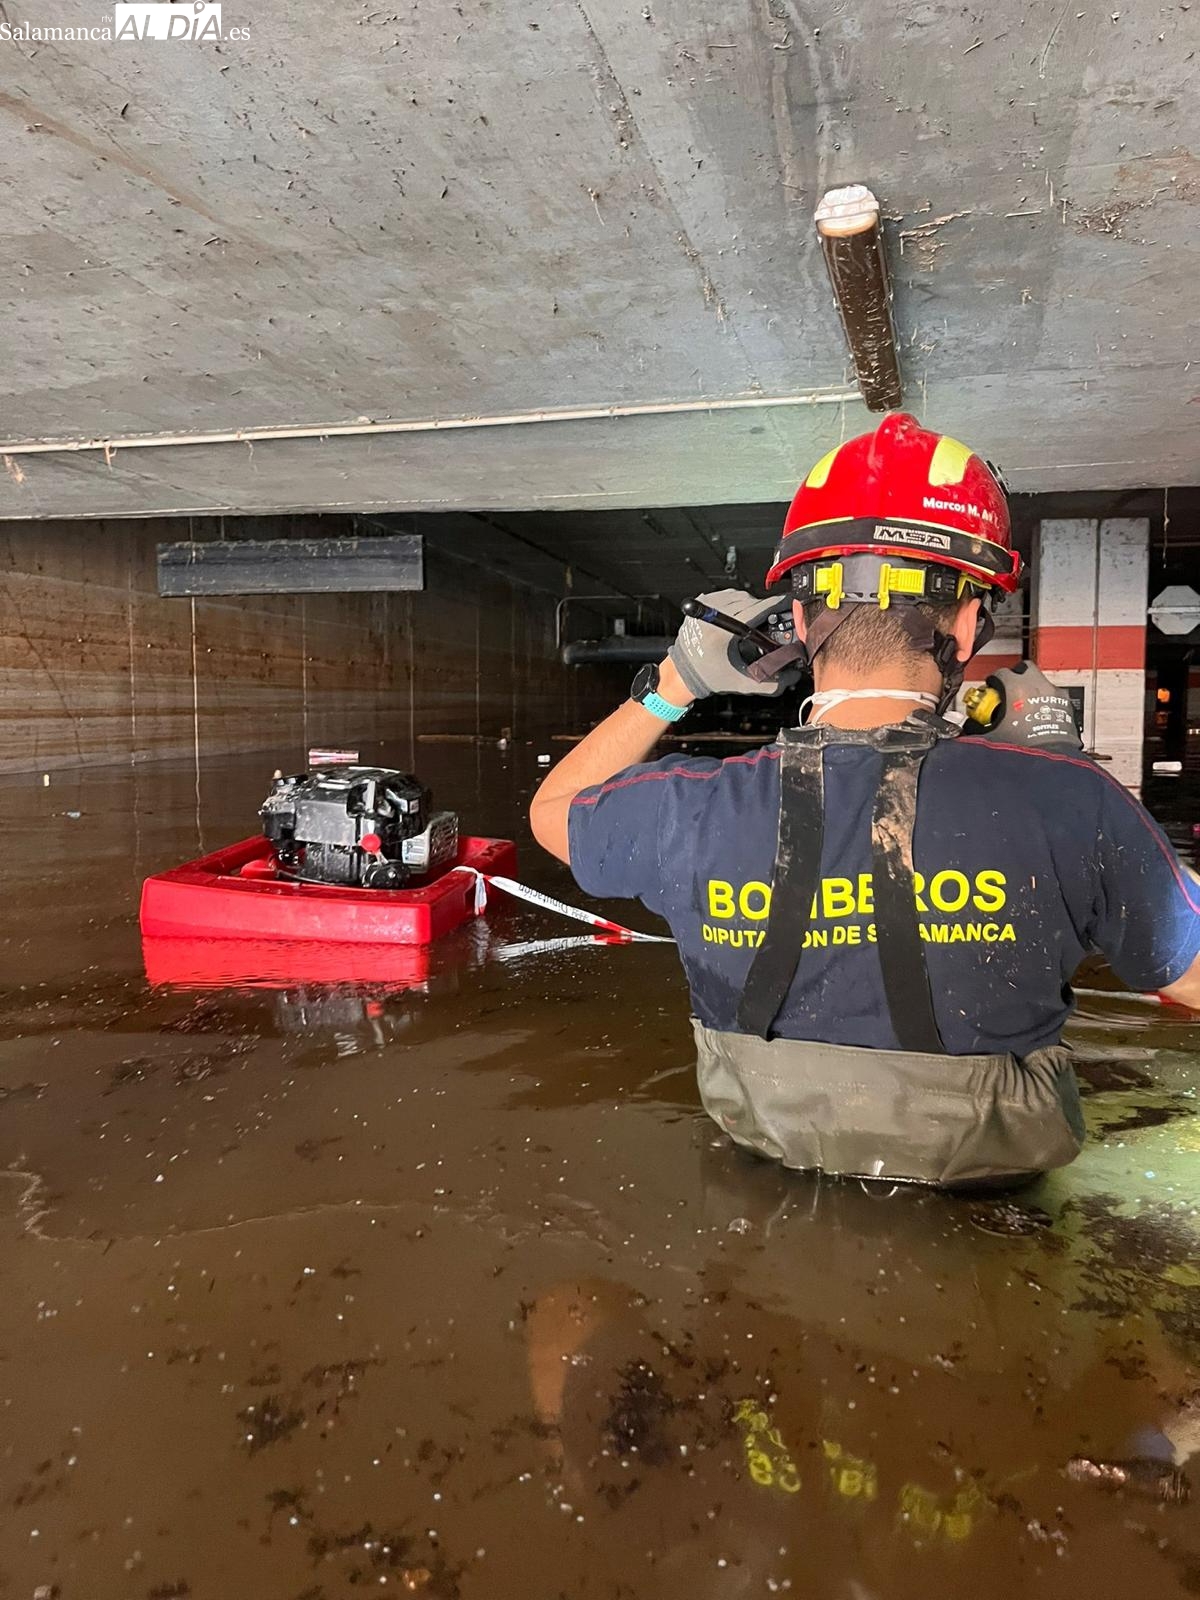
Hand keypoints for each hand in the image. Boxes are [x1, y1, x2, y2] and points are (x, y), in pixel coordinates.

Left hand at [668, 588, 800, 699]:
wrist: (682, 673)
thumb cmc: (707, 676)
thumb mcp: (741, 683)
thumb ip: (770, 684)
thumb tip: (791, 677)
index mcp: (722, 632)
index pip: (758, 609)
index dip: (777, 605)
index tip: (789, 604)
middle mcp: (712, 614)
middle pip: (751, 601)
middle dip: (764, 610)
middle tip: (769, 624)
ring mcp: (705, 606)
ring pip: (740, 595)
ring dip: (750, 605)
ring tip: (752, 622)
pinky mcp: (701, 603)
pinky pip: (727, 595)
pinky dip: (736, 603)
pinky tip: (738, 616)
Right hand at [967, 661, 1083, 753]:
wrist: (1050, 762)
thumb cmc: (1024, 748)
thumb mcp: (991, 738)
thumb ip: (976, 729)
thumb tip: (970, 727)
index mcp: (1017, 688)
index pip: (1001, 673)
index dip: (994, 680)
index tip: (992, 689)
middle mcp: (1038, 686)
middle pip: (1025, 668)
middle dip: (1016, 676)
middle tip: (1009, 691)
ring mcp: (1055, 695)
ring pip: (1042, 682)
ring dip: (1033, 690)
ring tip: (1025, 708)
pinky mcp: (1067, 707)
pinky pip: (1054, 698)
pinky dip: (1046, 703)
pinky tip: (1038, 718)